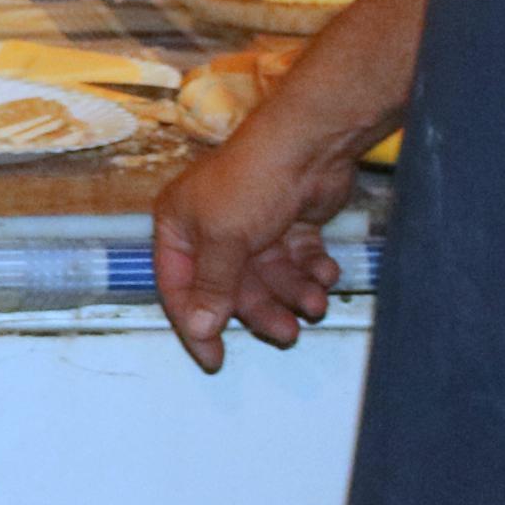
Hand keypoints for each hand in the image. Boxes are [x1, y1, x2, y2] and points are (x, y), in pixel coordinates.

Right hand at [151, 132, 355, 372]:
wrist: (309, 145)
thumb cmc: (252, 180)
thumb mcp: (222, 239)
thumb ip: (212, 286)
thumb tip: (200, 327)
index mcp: (180, 226)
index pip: (180, 287)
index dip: (196, 324)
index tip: (212, 358)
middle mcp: (212, 228)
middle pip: (231, 288)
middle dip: (262, 310)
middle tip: (286, 332)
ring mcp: (253, 227)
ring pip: (269, 279)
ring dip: (293, 294)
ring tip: (314, 302)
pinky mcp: (288, 226)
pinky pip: (296, 263)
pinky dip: (311, 273)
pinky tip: (324, 271)